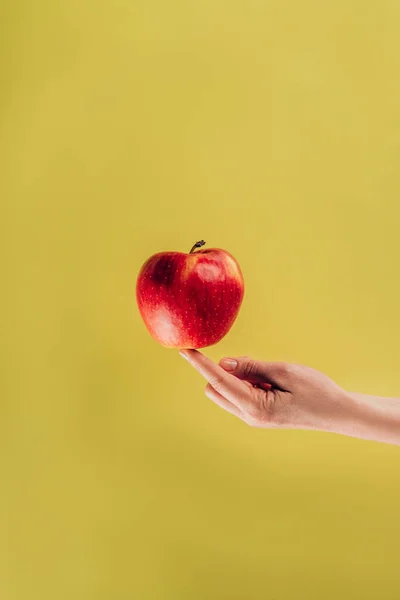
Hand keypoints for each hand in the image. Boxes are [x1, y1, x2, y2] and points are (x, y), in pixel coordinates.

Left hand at [179, 349, 349, 432]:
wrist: (338, 413)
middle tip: (258, 365)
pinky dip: (247, 382)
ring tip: (271, 376)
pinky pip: (240, 393)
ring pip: (227, 391)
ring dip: (238, 377)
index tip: (184, 349)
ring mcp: (252, 418)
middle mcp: (248, 416)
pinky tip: (273, 382)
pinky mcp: (257, 415)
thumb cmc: (317, 391)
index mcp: (254, 407)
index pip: (218, 380)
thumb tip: (223, 363)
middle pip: (217, 387)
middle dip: (225, 371)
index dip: (200, 363)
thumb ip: (251, 367)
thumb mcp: (284, 372)